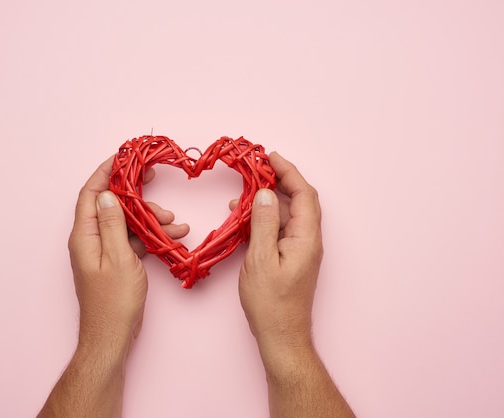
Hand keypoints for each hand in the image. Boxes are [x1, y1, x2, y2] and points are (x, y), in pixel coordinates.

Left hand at [39, 156, 187, 417]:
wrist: (111, 337)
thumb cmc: (114, 303)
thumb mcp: (119, 259)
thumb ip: (113, 225)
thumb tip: (107, 195)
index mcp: (85, 236)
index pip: (91, 193)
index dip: (106, 171)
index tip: (124, 156)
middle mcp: (90, 239)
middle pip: (111, 204)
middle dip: (136, 193)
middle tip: (154, 179)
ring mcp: (103, 250)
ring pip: (126, 222)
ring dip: (150, 218)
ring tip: (175, 222)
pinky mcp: (115, 261)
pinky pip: (133, 239)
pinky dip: (151, 235)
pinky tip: (173, 235)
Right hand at [234, 151, 321, 354]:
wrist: (281, 336)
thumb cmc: (270, 303)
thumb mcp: (260, 260)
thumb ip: (263, 224)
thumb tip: (266, 194)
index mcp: (306, 238)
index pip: (303, 193)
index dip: (288, 171)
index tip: (269, 157)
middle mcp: (309, 240)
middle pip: (299, 200)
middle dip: (278, 181)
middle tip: (255, 170)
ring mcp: (301, 250)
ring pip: (288, 215)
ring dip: (268, 202)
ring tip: (241, 197)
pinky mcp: (291, 258)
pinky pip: (280, 230)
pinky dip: (265, 219)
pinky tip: (245, 220)